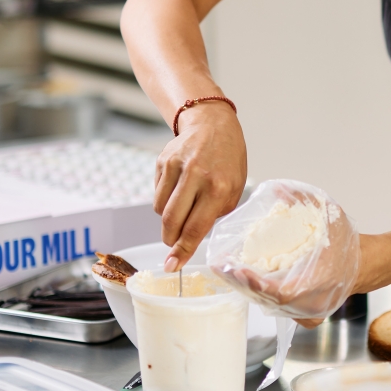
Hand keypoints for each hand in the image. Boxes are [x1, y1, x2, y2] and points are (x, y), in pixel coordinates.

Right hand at [155, 103, 247, 269]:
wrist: (213, 124)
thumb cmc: (227, 161)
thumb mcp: (234, 188)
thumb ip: (215, 213)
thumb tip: (192, 239)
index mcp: (219, 187)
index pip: (196, 228)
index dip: (182, 251)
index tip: (172, 265)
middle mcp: (197, 176)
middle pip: (172, 222)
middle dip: (170, 240)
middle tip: (173, 246)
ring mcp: (177, 167)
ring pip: (160, 210)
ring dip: (168, 219)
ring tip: (183, 208)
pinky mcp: (163, 161)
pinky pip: (157, 194)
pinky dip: (165, 200)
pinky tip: (179, 189)